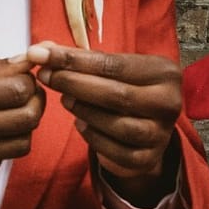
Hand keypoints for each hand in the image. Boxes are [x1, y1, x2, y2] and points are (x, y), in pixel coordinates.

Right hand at [0, 53, 43, 197]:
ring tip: (9, 115)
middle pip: (24, 120)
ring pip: (18, 146)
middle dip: (34, 102)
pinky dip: (0, 152)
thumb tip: (22, 65)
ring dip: (22, 129)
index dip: (27, 80)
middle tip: (24, 93)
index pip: (15, 90)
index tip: (22, 75)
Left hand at [28, 41, 181, 197]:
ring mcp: (161, 133)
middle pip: (116, 94)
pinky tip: (80, 124)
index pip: (114, 64)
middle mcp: (169, 102)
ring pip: (117, 124)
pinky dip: (92, 136)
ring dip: (84, 110)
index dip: (74, 60)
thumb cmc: (123, 90)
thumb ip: (77, 59)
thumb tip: (40, 50)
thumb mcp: (108, 70)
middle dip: (74, 83)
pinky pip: (114, 150)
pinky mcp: (147, 158)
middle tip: (46, 76)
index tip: (40, 54)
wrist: (145, 130)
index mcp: (164, 73)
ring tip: (65, 99)